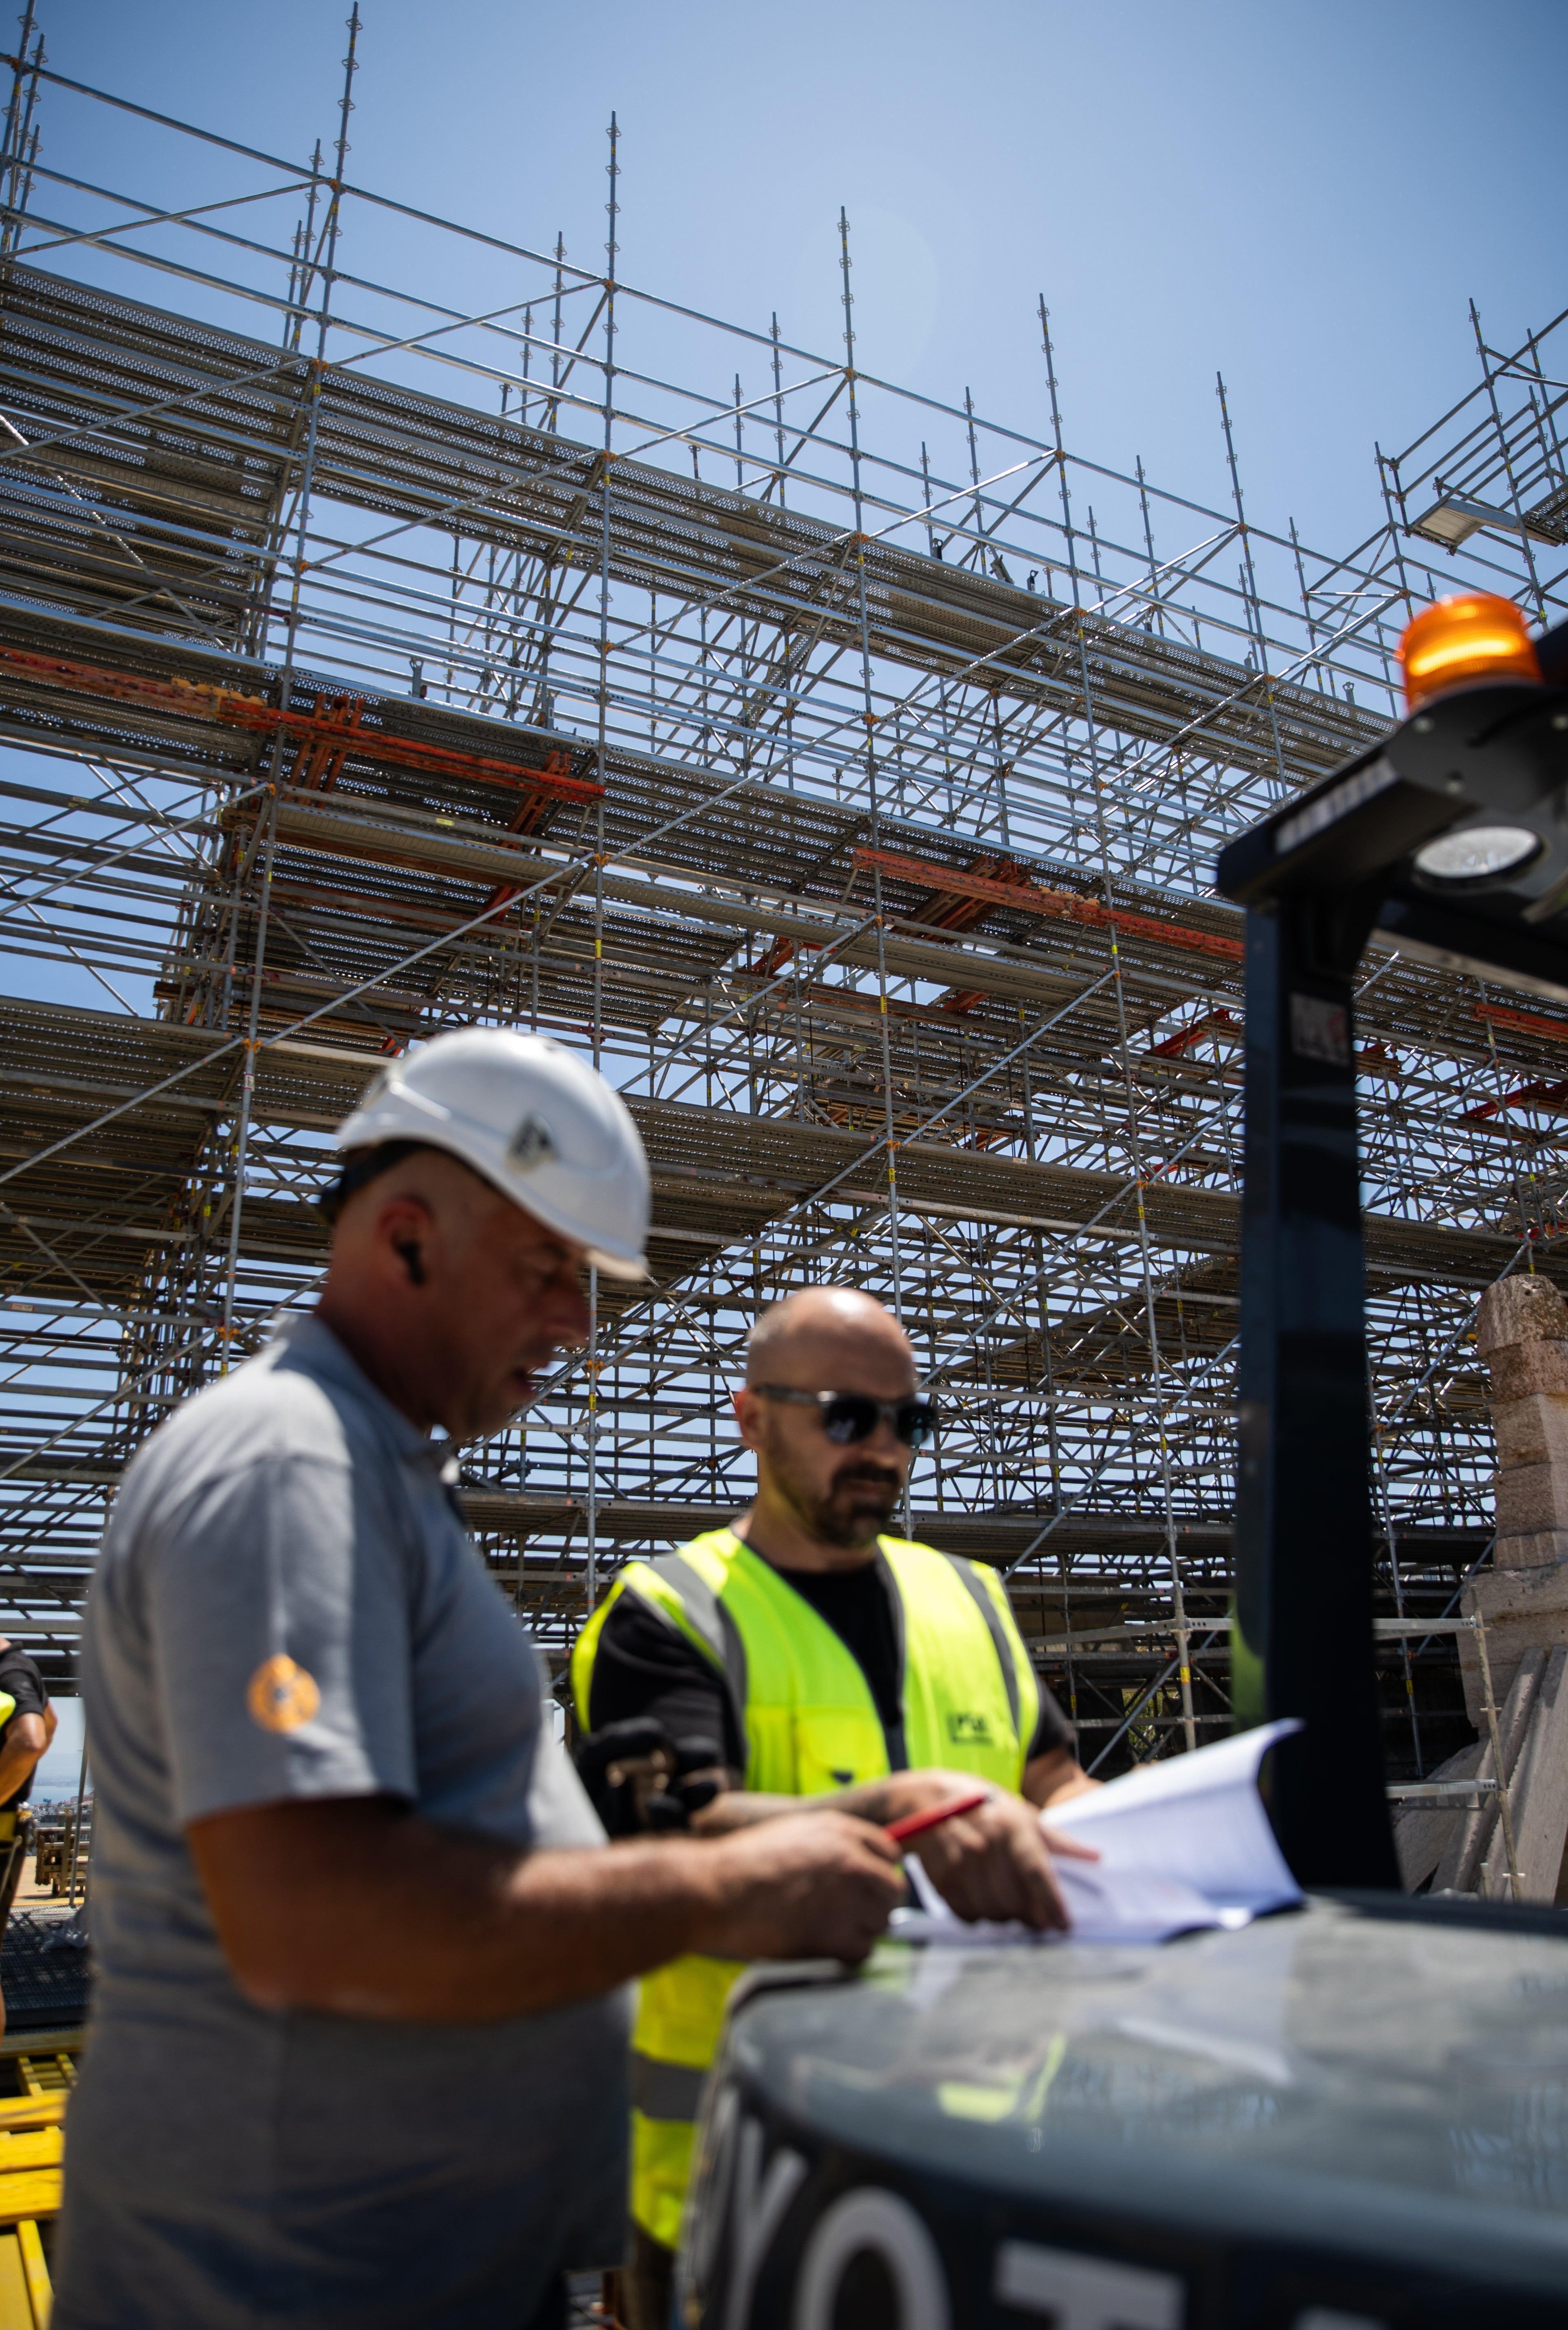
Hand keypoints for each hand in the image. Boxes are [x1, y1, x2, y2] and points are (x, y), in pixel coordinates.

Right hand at [704, 1811, 905, 1964]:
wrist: (715, 1891)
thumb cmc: (745, 1864)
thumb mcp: (793, 1833)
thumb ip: (830, 1844)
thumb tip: (859, 1865)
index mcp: (841, 1831)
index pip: (889, 1853)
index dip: (876, 1873)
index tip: (862, 1888)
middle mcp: (853, 1861)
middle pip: (892, 1891)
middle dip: (874, 1904)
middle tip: (847, 1915)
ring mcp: (848, 1898)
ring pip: (882, 1923)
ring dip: (860, 1930)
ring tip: (826, 1929)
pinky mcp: (837, 1935)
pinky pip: (864, 1952)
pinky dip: (847, 1954)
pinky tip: (821, 1946)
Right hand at [909, 1783, 1097, 1930]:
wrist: (925, 1799)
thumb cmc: (983, 1806)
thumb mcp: (1022, 1813)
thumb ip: (1059, 1841)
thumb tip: (1095, 1857)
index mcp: (1011, 1826)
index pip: (1036, 1872)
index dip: (1053, 1903)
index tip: (1065, 1926)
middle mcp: (986, 1844)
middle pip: (1016, 1902)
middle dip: (1031, 1916)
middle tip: (1037, 1918)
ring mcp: (960, 1863)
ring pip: (993, 1913)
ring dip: (1006, 1917)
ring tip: (1007, 1902)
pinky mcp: (941, 1879)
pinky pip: (968, 1915)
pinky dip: (979, 1915)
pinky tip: (982, 1897)